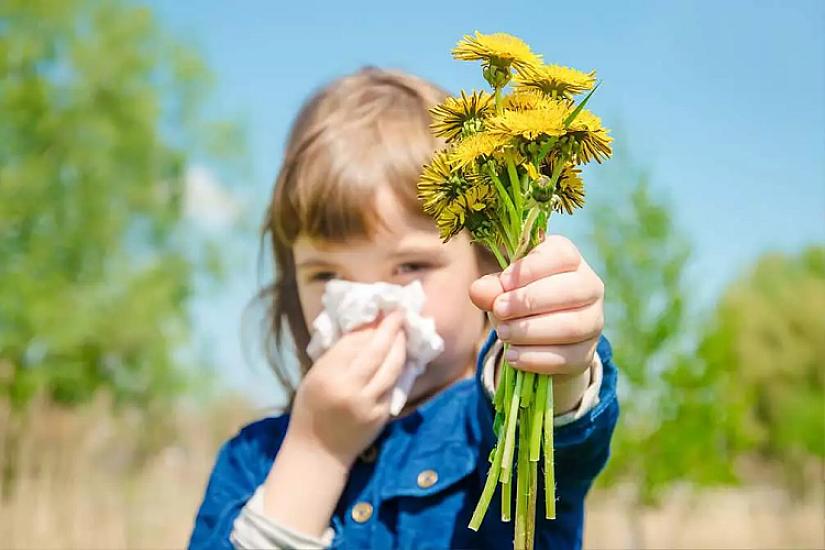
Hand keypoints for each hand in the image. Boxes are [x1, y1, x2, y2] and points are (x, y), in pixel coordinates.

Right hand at [287, 310, 406, 466]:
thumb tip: (365, 329)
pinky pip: (393, 385)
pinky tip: (400, 358)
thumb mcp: (315, 377)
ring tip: (403, 332)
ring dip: (400, 346)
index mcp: (327, 374)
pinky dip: (398, 369)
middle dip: (391, 328)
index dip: (371, 325)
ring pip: (392, 367)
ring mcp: (369, 402)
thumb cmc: (311, 410)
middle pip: (377, 350)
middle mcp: (349, 387)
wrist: (318, 452)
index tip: (382, 312)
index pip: (354, 341)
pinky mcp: (382, 414)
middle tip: (400, 314)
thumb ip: (338, 355)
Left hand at [469, 235, 603, 381]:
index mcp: (569, 260)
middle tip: (499, 310)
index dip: (532, 268)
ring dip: (531, 331)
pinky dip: (536, 358)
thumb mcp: (503, 289)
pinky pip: (567, 357)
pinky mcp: (586, 352)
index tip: (505, 282)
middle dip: (529, 301)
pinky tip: (513, 356)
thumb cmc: (520, 300)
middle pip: (572, 290)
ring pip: (571, 326)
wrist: (538, 337)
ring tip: (503, 334)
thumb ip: (491, 287)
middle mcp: (589, 287)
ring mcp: (593, 321)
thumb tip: (478, 290)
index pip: (562, 255)